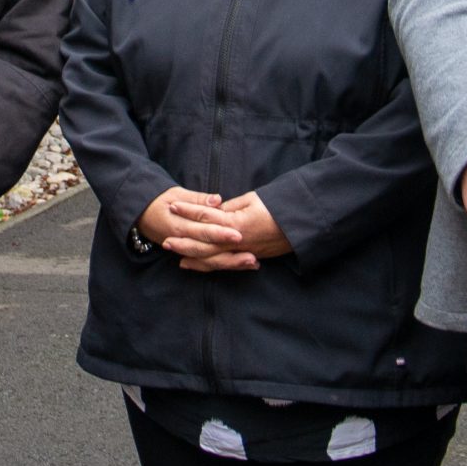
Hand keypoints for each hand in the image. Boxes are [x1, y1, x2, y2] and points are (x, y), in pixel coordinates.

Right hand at [140, 186, 258, 271]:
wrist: (139, 214)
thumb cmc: (159, 200)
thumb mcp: (176, 194)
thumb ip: (198, 198)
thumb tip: (217, 200)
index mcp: (179, 225)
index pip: (203, 230)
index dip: (221, 233)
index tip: (239, 234)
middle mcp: (183, 241)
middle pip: (210, 251)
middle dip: (231, 255)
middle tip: (252, 256)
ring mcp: (185, 249)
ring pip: (210, 261)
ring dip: (231, 263)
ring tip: (252, 263)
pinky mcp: (188, 253)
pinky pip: (205, 262)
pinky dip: (221, 264)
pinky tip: (239, 265)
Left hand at [178, 192, 292, 271]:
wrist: (302, 224)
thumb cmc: (278, 206)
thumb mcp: (252, 200)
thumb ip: (231, 207)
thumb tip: (216, 211)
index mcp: (235, 223)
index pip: (206, 216)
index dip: (189, 211)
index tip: (173, 206)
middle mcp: (236, 241)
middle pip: (204, 243)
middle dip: (184, 242)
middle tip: (165, 241)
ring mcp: (242, 252)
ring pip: (211, 258)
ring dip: (192, 257)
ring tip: (176, 255)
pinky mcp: (248, 257)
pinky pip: (223, 263)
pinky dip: (207, 265)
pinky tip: (195, 265)